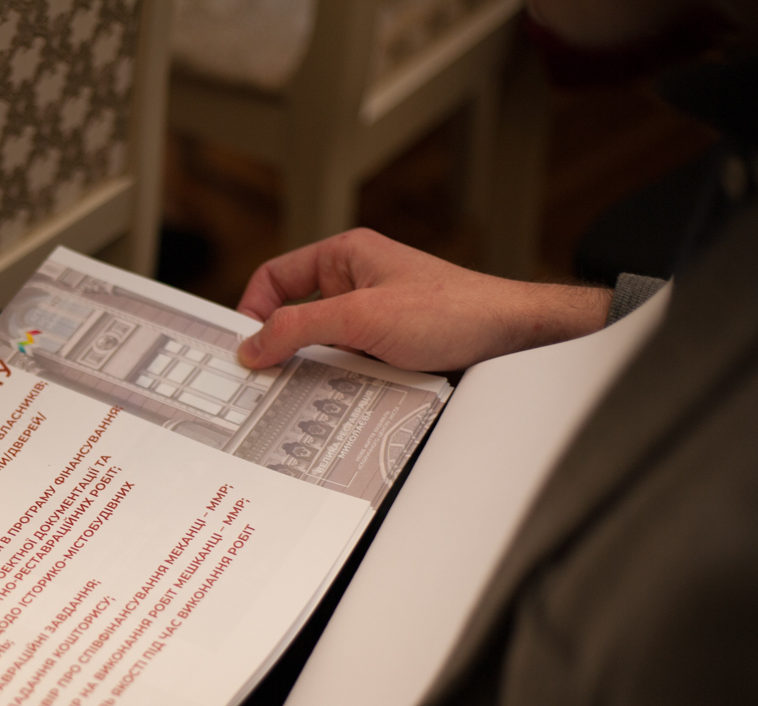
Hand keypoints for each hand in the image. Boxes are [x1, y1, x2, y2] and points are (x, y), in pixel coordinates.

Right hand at [235, 229, 612, 371]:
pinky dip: (340, 381)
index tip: (245, 347)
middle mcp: (356, 281)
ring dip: (314, 368)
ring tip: (309, 390)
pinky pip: (347, 363)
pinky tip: (343, 396)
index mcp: (345, 255)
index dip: (253, 310)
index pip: (274, 277)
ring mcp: (372, 315)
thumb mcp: (362, 319)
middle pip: (293, 314)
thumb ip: (299, 329)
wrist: (512, 337)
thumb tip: (252, 345)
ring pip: (320, 344)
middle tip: (263, 378)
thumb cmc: (453, 311)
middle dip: (281, 346)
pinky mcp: (388, 345)